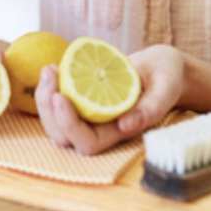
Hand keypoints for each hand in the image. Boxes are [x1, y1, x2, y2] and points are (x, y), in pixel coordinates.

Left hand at [35, 44, 184, 154]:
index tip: (60, 96)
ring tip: (49, 69)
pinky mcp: (82, 101)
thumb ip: (152, 108)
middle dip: (48, 109)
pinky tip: (52, 67)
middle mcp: (101, 129)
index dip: (70, 126)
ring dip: (44, 97)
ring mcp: (89, 116)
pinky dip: (50, 87)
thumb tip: (125, 126)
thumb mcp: (166, 88)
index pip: (87, 143)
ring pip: (55, 121)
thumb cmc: (167, 78)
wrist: (162, 69)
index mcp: (120, 132)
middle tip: (50, 73)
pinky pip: (57, 103)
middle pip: (63, 136)